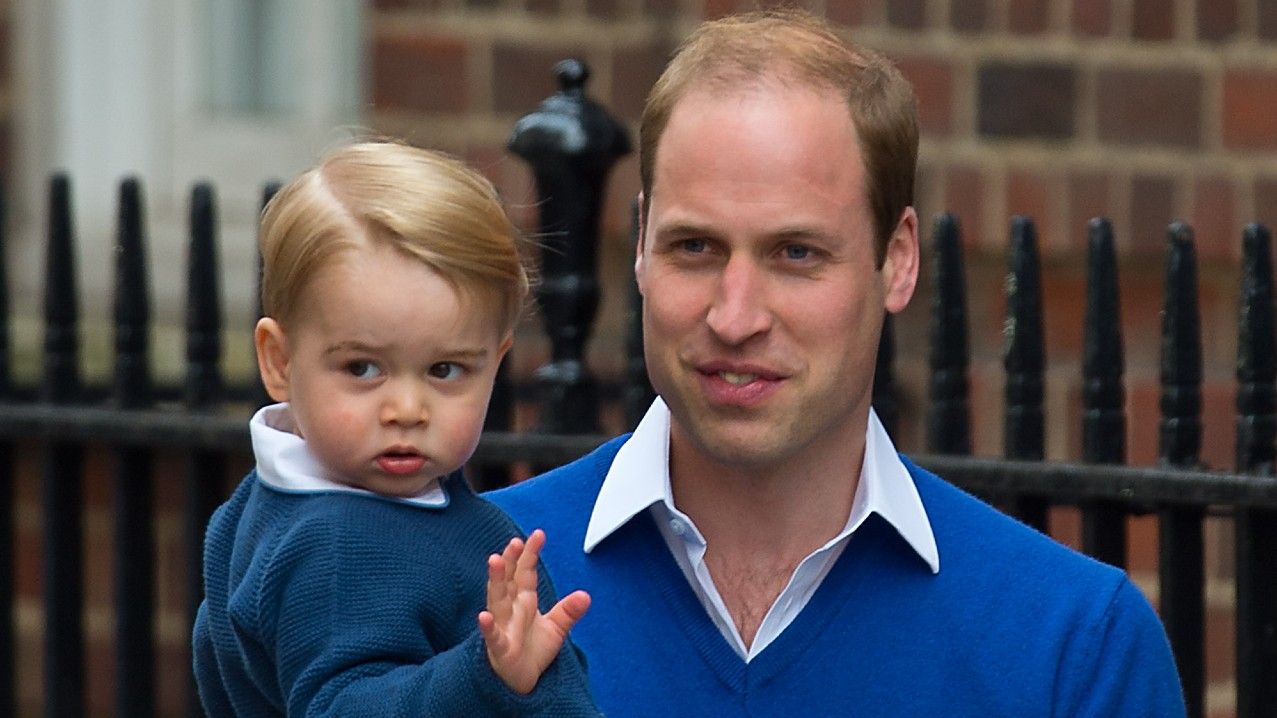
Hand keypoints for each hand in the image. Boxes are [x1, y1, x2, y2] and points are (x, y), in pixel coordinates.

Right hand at [477, 529, 590, 694]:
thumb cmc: (532, 652)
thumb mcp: (556, 629)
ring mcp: (502, 627)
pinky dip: (488, 627)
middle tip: (515, 542)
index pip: (525, 573)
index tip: (538, 534)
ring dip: (496, 581)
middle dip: (510, 561)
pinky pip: (492, 636)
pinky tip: (484, 616)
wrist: (521, 681)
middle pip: (509, 580)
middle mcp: (510, 610)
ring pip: (497, 600)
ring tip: (495, 561)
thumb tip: (586, 595)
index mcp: (523, 602)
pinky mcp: (499, 649)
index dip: (530, 554)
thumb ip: (568, 611)